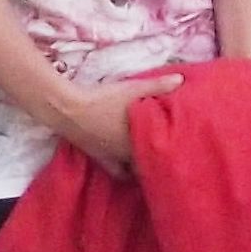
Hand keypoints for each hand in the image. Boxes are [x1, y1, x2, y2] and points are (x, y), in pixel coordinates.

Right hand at [49, 73, 178, 176]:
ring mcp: (112, 157)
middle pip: (148, 163)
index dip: (171, 154)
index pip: (161, 155)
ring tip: (151, 162)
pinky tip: (127, 170)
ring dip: (142, 166)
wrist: (69, 109)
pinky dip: (123, 172)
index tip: (180, 152)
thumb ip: (157, 86)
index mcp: (139, 140)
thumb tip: (181, 79)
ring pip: (133, 169)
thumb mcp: (132, 89)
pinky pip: (116, 171)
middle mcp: (127, 154)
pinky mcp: (98, 157)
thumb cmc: (104, 100)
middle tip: (168, 156)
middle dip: (157, 160)